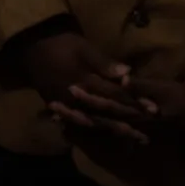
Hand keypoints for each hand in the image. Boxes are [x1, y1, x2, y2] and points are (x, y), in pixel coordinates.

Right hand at [24, 34, 147, 140]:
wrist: (32, 48)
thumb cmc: (62, 44)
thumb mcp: (84, 48)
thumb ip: (104, 63)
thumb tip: (127, 74)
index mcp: (86, 83)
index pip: (115, 96)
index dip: (135, 103)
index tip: (153, 110)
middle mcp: (78, 100)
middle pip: (107, 115)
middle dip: (127, 124)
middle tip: (146, 136)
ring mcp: (68, 107)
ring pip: (95, 123)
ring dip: (113, 132)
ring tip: (132, 141)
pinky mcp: (61, 109)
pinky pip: (80, 124)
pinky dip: (94, 131)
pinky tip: (105, 136)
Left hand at [62, 75, 184, 157]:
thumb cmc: (182, 100)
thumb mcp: (165, 89)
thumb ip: (143, 86)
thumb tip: (123, 80)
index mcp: (135, 111)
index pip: (106, 105)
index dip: (87, 98)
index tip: (69, 89)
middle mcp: (128, 126)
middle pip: (96, 121)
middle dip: (74, 115)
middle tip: (52, 108)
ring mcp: (128, 135)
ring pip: (97, 132)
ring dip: (77, 126)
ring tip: (56, 120)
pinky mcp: (129, 138)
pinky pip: (105, 140)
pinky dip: (87, 137)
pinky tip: (73, 133)